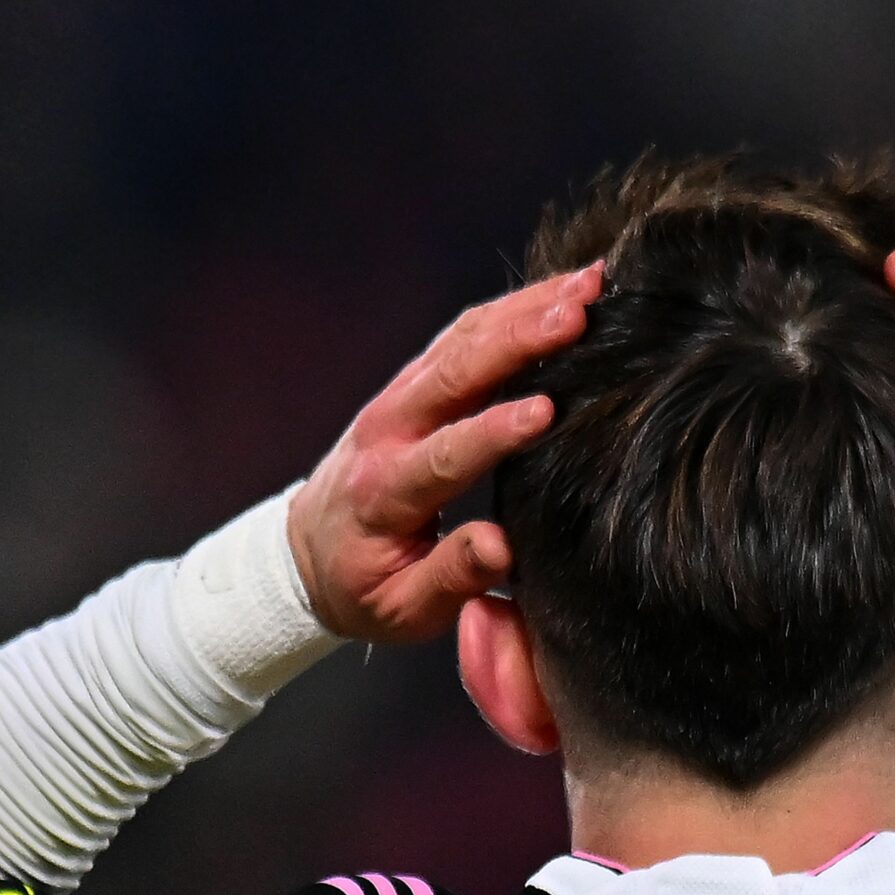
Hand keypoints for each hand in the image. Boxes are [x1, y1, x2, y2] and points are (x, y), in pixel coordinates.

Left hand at [286, 264, 601, 641]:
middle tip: (580, 313)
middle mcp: (389, 430)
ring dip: (524, 308)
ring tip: (586, 285)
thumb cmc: (364, 588)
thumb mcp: (403, 609)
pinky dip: (512, 308)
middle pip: (453, 371)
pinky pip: (463, 334)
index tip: (547, 410)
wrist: (307, 553)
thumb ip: (451, 578)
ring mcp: (399, 398)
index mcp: (385, 493)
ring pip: (462, 339)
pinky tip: (558, 291)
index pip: (443, 455)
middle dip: (518, 338)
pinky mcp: (415, 382)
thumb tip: (500, 546)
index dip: (494, 431)